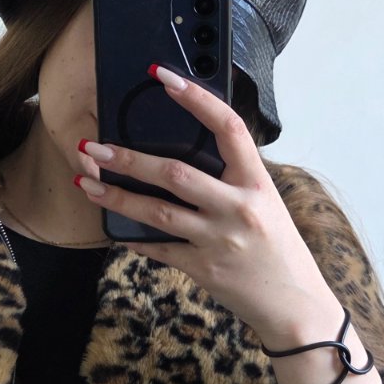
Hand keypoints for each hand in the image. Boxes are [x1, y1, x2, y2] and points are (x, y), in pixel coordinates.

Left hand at [76, 62, 336, 342]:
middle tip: (94, 147)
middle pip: (176, 173)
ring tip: (87, 184)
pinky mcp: (203, 269)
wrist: (295, 306)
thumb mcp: (267, 204)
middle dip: (129, 159)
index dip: (196, 98)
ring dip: (117, 197)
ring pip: (157, 212)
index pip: (228, 127)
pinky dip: (133, 236)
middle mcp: (238, 208)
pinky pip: (158, 249)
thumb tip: (192, 154)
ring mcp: (219, 240)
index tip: (164, 77)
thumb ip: (234, 180)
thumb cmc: (280, 250)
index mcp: (257, 183)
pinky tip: (112, 228)